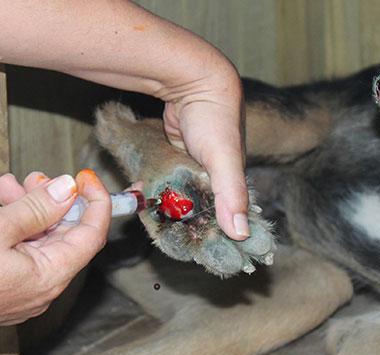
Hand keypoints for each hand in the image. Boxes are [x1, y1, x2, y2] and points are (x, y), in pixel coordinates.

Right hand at [0, 170, 109, 338]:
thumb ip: (38, 206)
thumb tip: (67, 190)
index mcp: (51, 275)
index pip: (91, 234)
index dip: (94, 201)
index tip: (84, 177)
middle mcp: (44, 288)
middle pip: (65, 236)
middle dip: (52, 201)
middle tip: (33, 178)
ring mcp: (26, 292)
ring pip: (40, 243)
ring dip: (29, 211)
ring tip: (6, 187)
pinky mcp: (7, 292)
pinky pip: (24, 256)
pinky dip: (16, 231)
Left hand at [159, 59, 248, 240]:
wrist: (191, 77)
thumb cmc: (215, 118)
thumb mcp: (224, 158)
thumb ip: (231, 195)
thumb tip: (240, 235)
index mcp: (232, 181)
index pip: (223, 216)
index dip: (210, 234)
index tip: (192, 251)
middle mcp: (213, 176)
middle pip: (198, 209)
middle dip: (182, 223)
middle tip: (163, 238)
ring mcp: (193, 165)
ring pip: (179, 195)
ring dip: (165, 206)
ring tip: (147, 219)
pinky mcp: (175, 154)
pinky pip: (165, 178)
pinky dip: (154, 187)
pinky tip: (140, 196)